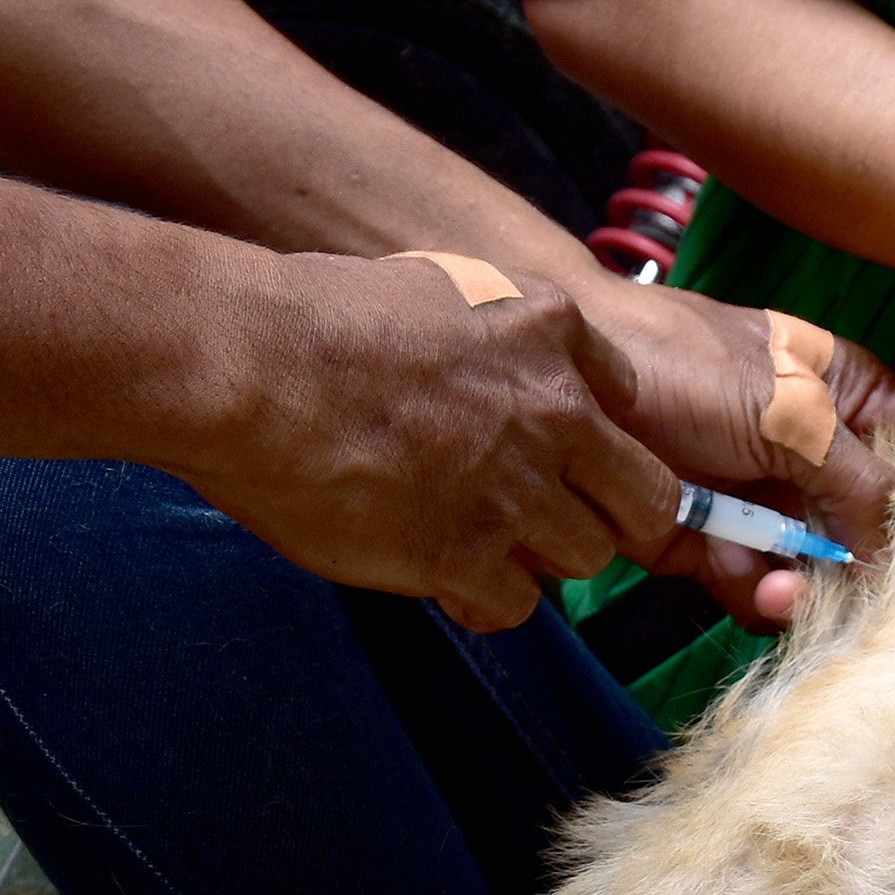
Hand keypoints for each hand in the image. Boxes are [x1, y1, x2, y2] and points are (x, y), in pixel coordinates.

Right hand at [176, 253, 681, 631]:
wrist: (250, 365)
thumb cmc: (309, 319)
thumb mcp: (430, 289)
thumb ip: (487, 337)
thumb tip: (485, 381)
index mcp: (547, 327)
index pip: (626, 398)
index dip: (593, 438)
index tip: (564, 455)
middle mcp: (553, 409)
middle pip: (644, 497)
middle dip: (606, 515)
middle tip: (553, 524)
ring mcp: (516, 487)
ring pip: (585, 556)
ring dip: (538, 557)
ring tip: (476, 545)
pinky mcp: (465, 552)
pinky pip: (516, 605)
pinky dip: (483, 600)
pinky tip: (442, 578)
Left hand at [567, 276, 894, 626]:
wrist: (569, 381)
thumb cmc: (686, 366)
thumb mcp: (792, 414)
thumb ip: (860, 482)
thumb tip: (894, 553)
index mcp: (850, 401)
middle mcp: (813, 454)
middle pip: (861, 535)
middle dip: (849, 572)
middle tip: (830, 594)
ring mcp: (760, 497)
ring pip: (806, 569)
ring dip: (795, 589)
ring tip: (773, 589)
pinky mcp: (707, 537)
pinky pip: (746, 583)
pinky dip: (743, 588)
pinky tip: (727, 567)